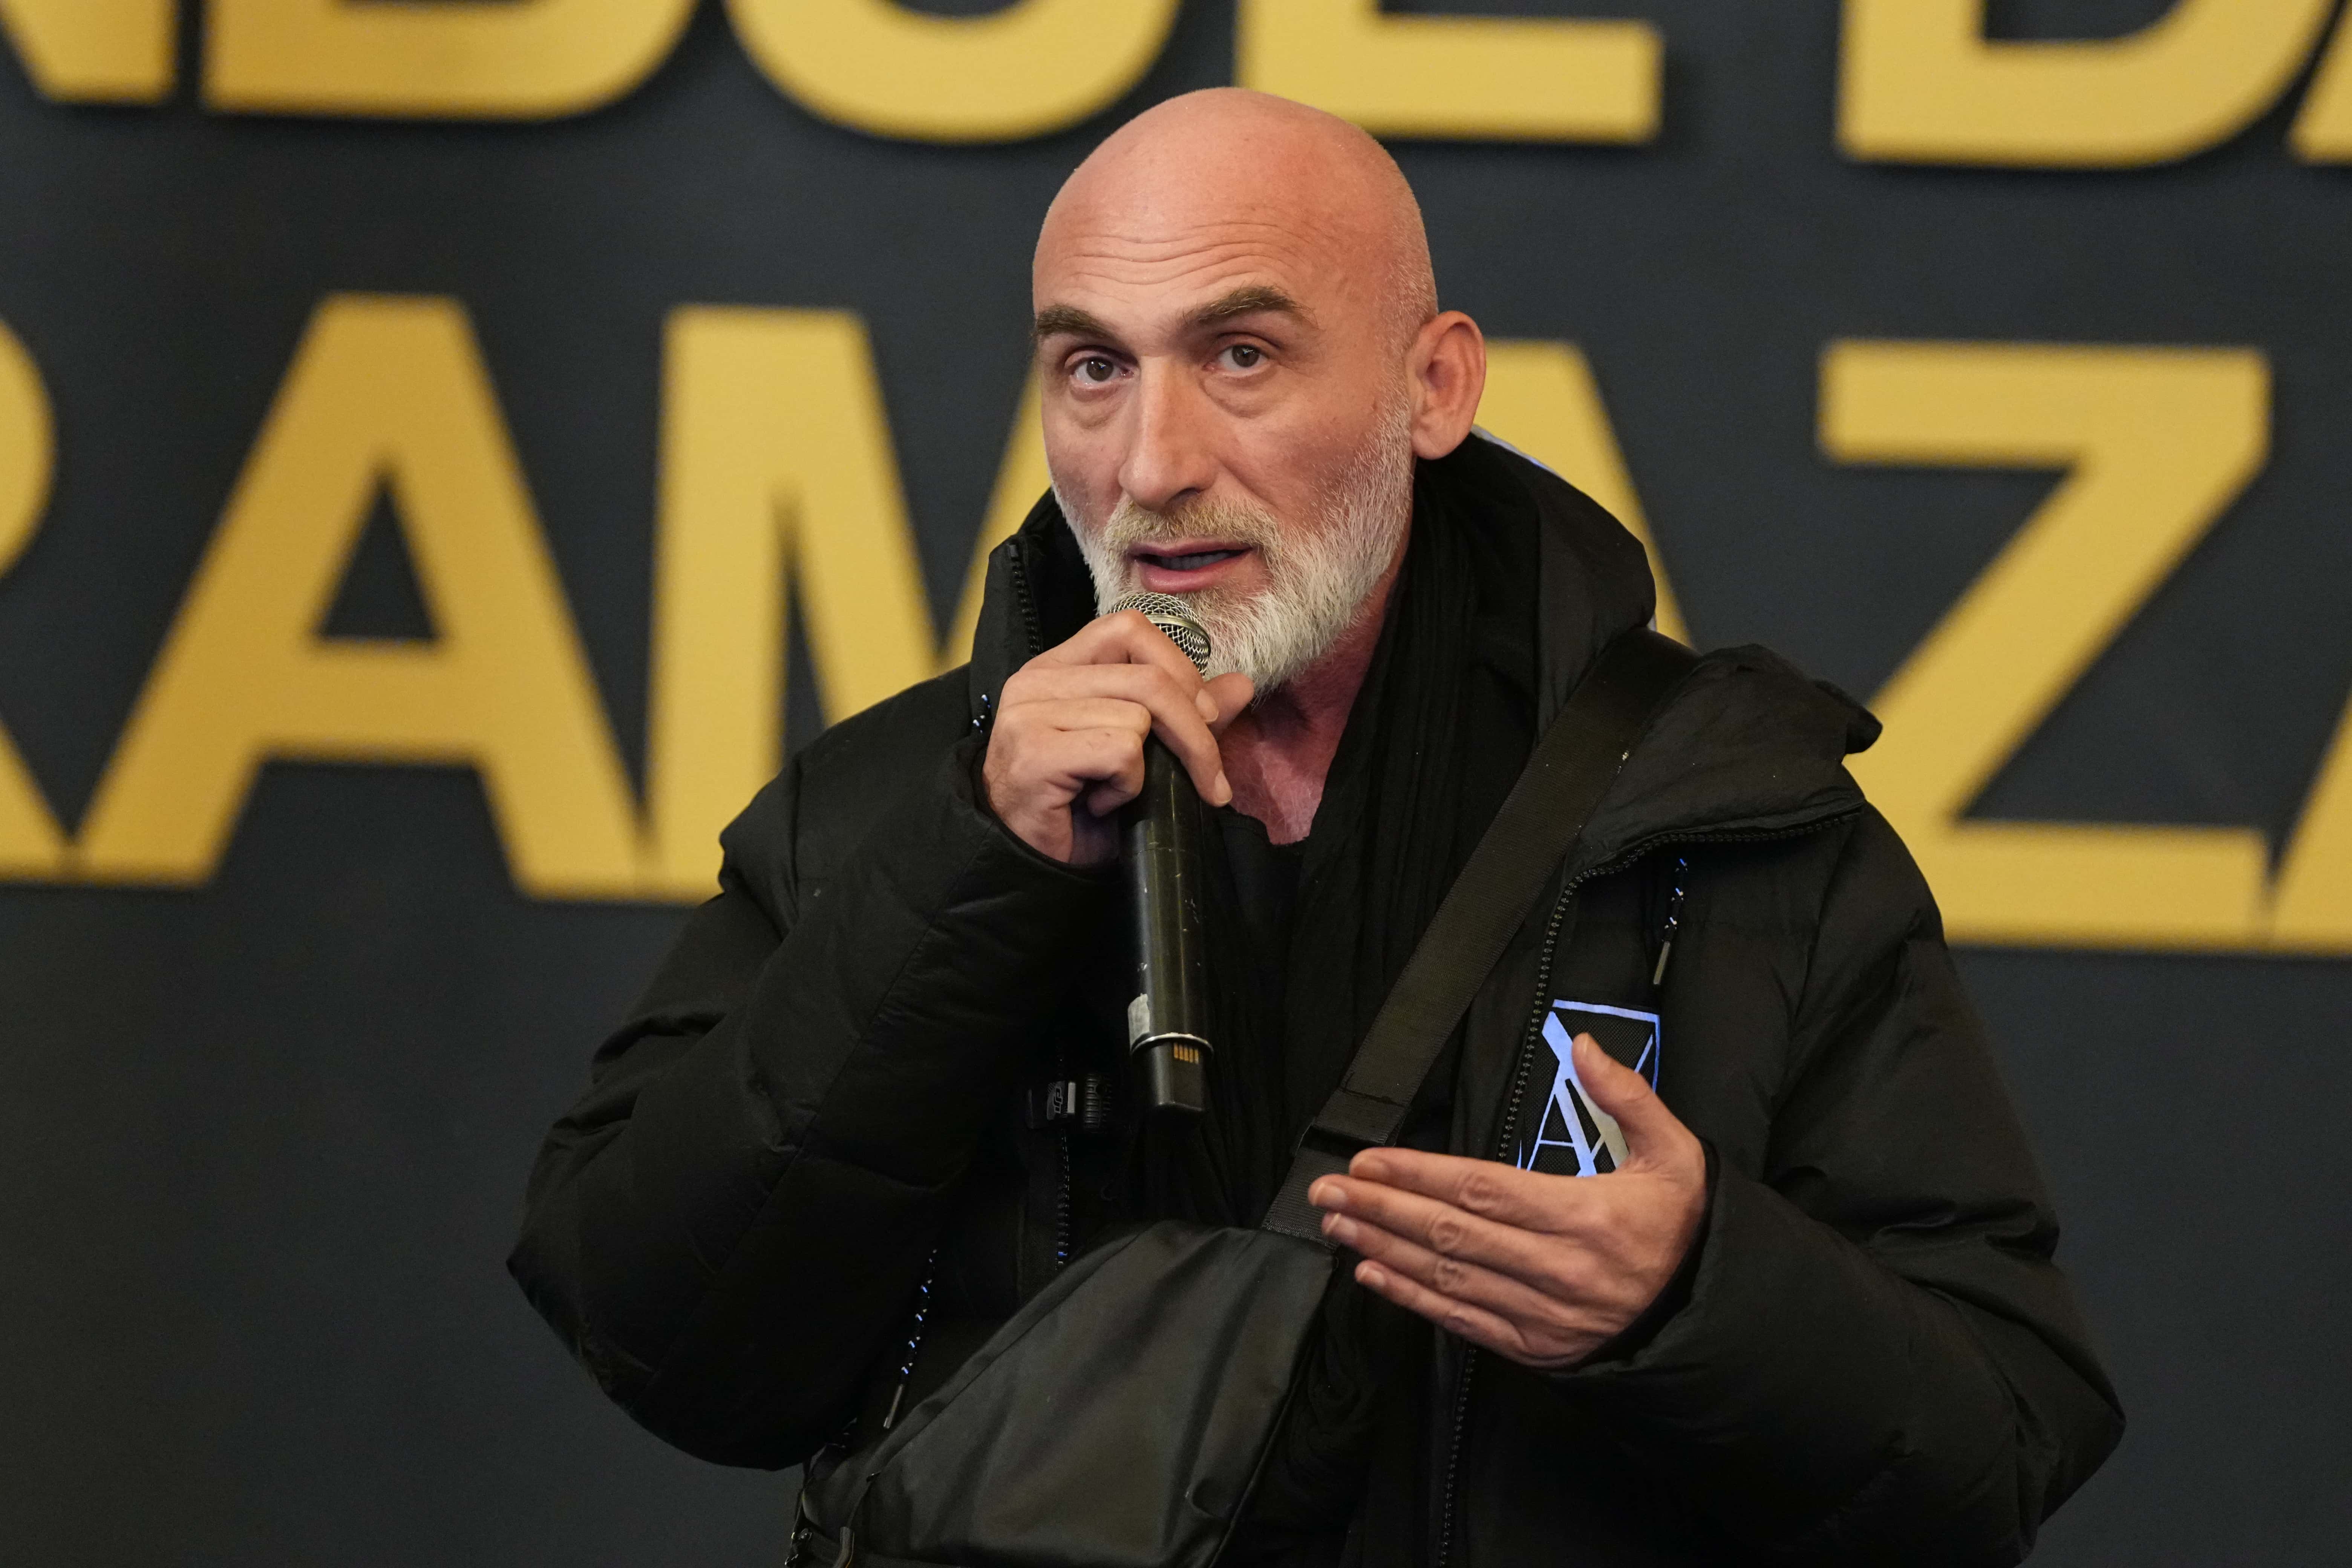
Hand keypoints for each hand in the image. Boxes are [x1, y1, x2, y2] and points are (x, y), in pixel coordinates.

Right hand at [981, 610, 1254, 864]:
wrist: (1034, 869)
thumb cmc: (1082, 811)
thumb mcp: (1144, 755)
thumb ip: (1186, 715)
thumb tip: (1239, 684)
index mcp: (1060, 667)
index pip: (1130, 630)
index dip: (1179, 669)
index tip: (1206, 718)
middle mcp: (1037, 680)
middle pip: (1148, 677)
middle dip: (1196, 733)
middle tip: (1208, 779)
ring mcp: (1029, 713)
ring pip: (1137, 714)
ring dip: (1150, 767)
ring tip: (1120, 792)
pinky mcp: (1034, 752)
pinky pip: (1119, 750)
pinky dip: (1127, 785)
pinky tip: (1101, 803)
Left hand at [1308, 1032, 1706, 1368]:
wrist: (1709, 1315)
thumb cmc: (1684, 1227)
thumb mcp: (1676, 1154)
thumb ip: (1629, 1097)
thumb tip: (1584, 1047)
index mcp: (1587, 1217)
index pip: (1483, 1190)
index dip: (1419, 1175)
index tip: (1369, 1161)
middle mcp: (1559, 1269)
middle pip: (1452, 1233)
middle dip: (1381, 1209)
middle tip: (1327, 1191)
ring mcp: (1543, 1314)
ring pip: (1448, 1277)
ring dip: (1384, 1249)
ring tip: (1338, 1224)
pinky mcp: (1534, 1346)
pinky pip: (1462, 1320)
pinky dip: (1412, 1297)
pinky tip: (1374, 1274)